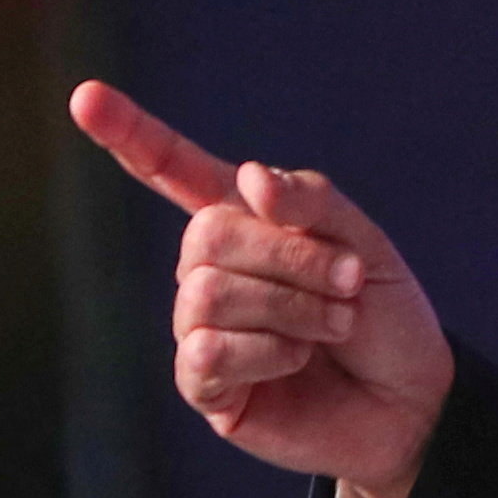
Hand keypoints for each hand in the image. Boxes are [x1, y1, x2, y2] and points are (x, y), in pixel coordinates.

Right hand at [69, 80, 455, 497]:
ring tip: (333, 326)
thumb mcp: (365, 245)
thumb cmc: (385, 317)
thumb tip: (250, 178)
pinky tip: (297, 361)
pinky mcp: (206, 387)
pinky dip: (269, 352)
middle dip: (290, 259)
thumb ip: (310, 204)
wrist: (412, 401)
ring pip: (206, 295)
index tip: (85, 96)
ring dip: (290, 307)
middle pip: (206, 236)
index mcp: (245, 220)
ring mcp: (202, 329)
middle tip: (348, 284)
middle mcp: (210, 270)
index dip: (130, 134)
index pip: (174, 171)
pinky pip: (207, 354)